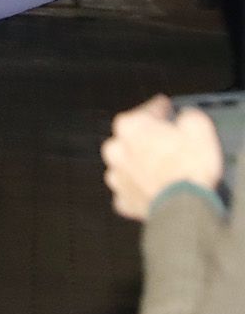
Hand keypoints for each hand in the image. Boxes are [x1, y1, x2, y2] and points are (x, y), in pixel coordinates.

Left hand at [102, 96, 225, 220]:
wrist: (184, 206)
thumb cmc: (189, 168)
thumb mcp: (198, 128)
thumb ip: (188, 117)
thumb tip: (185, 118)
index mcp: (130, 126)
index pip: (147, 111)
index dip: (159, 108)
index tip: (164, 107)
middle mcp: (115, 149)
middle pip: (132, 138)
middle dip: (148, 139)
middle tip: (168, 143)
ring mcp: (116, 176)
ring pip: (128, 164)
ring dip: (142, 165)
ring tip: (163, 169)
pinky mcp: (123, 199)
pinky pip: (131, 190)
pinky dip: (140, 189)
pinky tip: (154, 188)